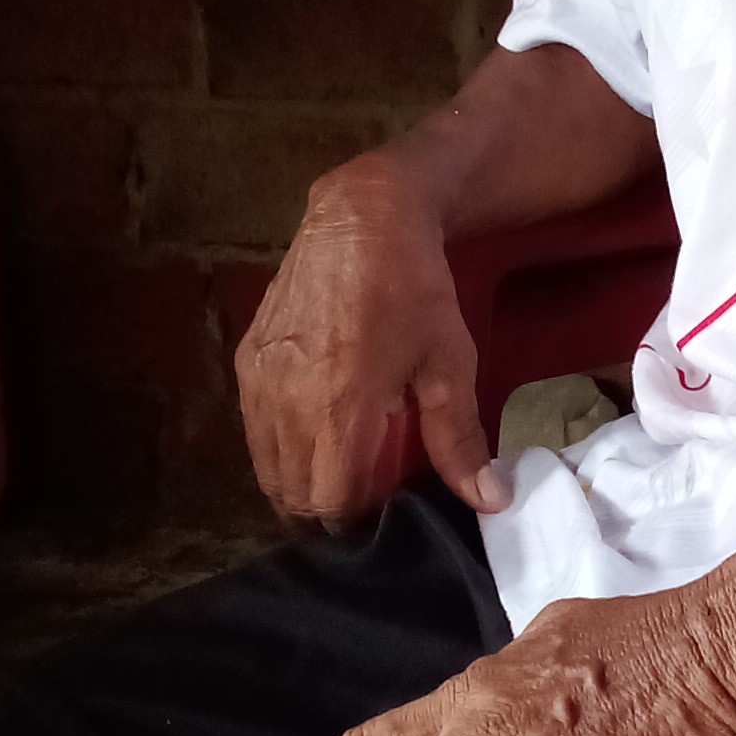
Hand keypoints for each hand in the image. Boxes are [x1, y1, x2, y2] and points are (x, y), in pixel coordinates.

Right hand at [235, 155, 502, 523]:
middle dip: (324, 509)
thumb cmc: (414, 289)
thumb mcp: (449, 363)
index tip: (382, 510)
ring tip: (336, 472)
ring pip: (265, 467)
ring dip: (297, 483)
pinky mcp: (245, 360)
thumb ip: (459, 439)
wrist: (361, 217)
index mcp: (337, 405)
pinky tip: (311, 438)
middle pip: (291, 493)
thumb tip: (490, 502)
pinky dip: (278, 449)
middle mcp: (286, 399)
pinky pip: (254, 430)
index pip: (329, 500)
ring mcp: (258, 379)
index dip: (356, 518)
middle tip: (361, 498)